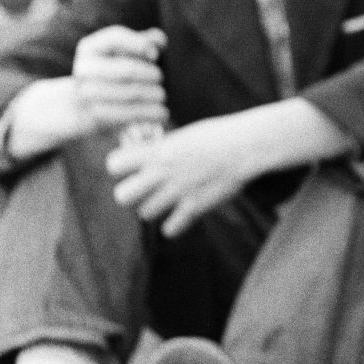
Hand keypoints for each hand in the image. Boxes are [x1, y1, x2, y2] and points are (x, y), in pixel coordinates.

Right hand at [70, 27, 169, 133]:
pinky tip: (162, 112)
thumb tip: (159, 41)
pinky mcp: (97, 114)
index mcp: (91, 47)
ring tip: (162, 95)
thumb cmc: (116, 68)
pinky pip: (130, 114)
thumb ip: (145, 41)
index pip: (116, 38)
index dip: (140, 44)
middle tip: (160, 78)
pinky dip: (151, 113)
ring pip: (132, 94)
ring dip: (154, 95)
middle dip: (152, 74)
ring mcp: (88, 93)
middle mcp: (85, 69)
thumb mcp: (126, 51)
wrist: (88, 102)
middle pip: (128, 70)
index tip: (155, 55)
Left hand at [106, 111, 273, 235]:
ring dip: (154, 208)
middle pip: (122, 196)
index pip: (114, 164)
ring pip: (145, 213)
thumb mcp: (183, 134)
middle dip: (131, 194)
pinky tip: (183, 214)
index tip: (134, 165)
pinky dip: (174, 225)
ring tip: (168, 200)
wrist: (249, 145)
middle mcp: (163, 172)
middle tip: (146, 189)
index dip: (121, 166)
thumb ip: (160, 147)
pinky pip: (170, 229)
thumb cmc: (218, 135)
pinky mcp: (196, 207)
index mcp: (158, 151)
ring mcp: (178, 191)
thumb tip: (141, 153)